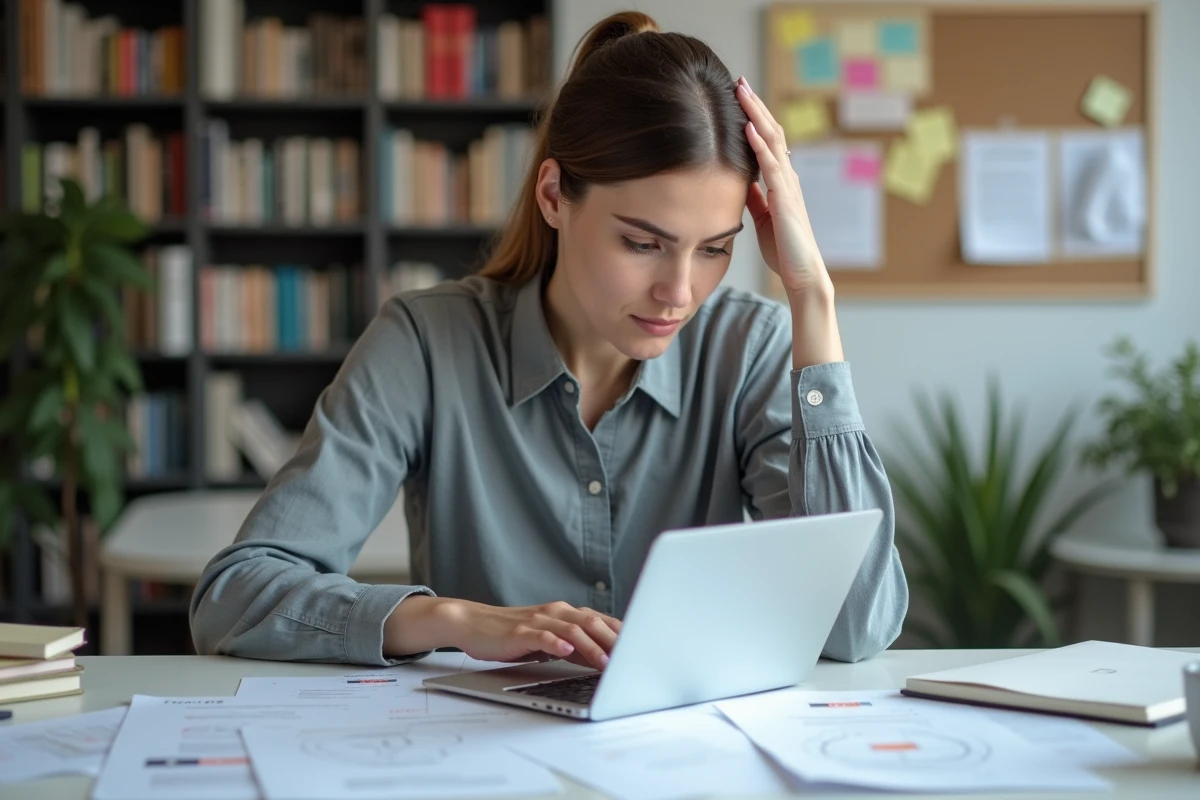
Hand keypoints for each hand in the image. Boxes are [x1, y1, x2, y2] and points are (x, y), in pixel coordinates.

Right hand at [386, 596, 620, 670]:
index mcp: (566, 613)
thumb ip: (575, 646)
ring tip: (606, 662)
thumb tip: (605, 660)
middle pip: (592, 623)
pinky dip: (556, 642)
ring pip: (572, 629)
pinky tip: (566, 650)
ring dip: (592, 646)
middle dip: (615, 641)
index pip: (601, 621)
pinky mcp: (520, 632)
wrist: (474, 624)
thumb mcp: (549, 641)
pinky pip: (542, 635)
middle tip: (633, 657)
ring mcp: (538, 620)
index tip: (643, 647)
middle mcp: (555, 612)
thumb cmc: (512, 635)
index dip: (623, 634)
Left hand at [735, 75, 831, 297]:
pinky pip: (771, 166)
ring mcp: (788, 186)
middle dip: (755, 106)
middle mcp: (787, 178)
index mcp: (781, 182)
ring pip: (772, 141)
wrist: (802, 274)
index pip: (767, 141)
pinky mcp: (785, 200)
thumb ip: (754, 196)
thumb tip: (741, 180)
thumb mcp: (763, 217)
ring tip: (741, 91)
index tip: (738, 97)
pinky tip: (746, 127)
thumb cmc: (784, 249)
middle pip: (771, 132)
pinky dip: (759, 145)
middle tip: (739, 81)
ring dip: (755, 114)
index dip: (753, 118)